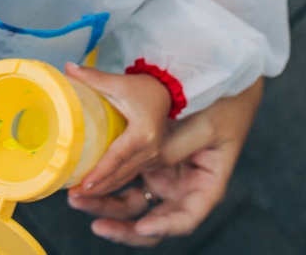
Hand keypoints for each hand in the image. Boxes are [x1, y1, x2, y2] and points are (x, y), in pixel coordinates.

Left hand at [65, 63, 171, 197]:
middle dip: (97, 188)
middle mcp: (149, 150)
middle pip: (120, 174)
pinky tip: (95, 189)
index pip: (118, 157)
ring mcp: (151, 157)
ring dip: (102, 190)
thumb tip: (67, 67)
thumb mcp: (119, 82)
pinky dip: (111, 183)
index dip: (101, 172)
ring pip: (124, 179)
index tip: (84, 184)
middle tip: (73, 195)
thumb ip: (93, 77)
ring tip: (79, 196)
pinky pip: (128, 175)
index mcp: (142, 133)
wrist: (165, 92)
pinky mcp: (148, 159)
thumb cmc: (143, 88)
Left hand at [67, 80, 262, 245]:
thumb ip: (174, 145)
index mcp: (207, 186)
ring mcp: (165, 177)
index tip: (142, 226)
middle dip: (121, 225)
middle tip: (95, 220)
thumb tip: (142, 157)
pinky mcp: (149, 162)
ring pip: (133, 203)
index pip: (186, 218)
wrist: (222, 79)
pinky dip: (107, 182)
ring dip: (105, 204)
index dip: (165, 226)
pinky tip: (87, 181)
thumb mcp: (206, 124)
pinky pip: (126, 179)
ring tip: (78, 198)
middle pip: (153, 220)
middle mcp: (184, 189)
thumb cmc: (227, 104)